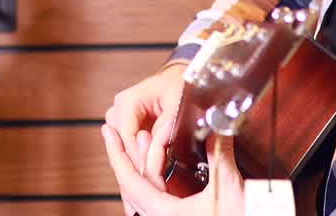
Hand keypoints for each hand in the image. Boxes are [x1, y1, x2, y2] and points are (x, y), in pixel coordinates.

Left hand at [101, 123, 244, 215]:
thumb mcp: (227, 187)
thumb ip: (218, 155)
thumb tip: (216, 127)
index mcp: (164, 213)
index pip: (129, 179)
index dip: (117, 152)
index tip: (108, 132)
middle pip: (134, 183)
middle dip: (129, 152)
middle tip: (118, 130)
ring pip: (147, 189)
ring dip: (145, 161)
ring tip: (144, 136)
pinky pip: (160, 195)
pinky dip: (158, 174)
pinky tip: (161, 159)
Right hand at [104, 63, 185, 190]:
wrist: (177, 80)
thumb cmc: (177, 85)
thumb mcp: (177, 101)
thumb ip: (167, 123)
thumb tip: (159, 144)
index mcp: (126, 101)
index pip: (126, 138)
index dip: (141, 156)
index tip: (156, 170)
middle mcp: (118, 110)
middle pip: (122, 145)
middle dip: (140, 159)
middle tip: (159, 173)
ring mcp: (119, 119)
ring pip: (123, 148)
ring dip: (140, 158)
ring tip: (159, 166)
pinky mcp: (125, 126)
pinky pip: (129, 146)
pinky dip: (142, 154)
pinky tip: (155, 161)